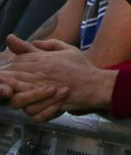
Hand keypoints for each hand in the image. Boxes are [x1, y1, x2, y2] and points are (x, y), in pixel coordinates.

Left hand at [0, 36, 115, 119]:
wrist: (96, 84)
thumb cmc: (83, 67)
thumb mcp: (69, 50)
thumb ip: (50, 44)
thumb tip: (34, 41)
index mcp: (44, 60)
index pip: (18, 61)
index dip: (10, 66)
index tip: (7, 70)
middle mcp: (41, 74)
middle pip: (13, 79)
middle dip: (8, 82)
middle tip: (8, 86)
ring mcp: (44, 91)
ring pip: (17, 99)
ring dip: (19, 100)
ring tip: (23, 98)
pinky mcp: (49, 105)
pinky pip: (33, 113)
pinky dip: (33, 113)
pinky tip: (36, 108)